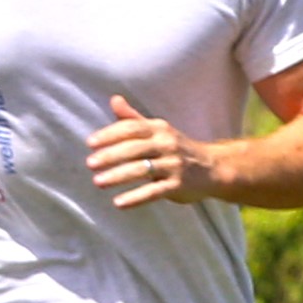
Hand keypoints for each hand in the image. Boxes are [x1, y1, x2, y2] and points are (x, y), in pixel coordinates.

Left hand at [87, 96, 214, 208]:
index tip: (90, 143)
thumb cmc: (177, 148)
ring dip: (118, 176)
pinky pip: (154, 191)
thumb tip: (114, 99)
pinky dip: (135, 197)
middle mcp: (167, 144)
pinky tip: (118, 203)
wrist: (212, 168)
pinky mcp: (178, 185)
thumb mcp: (158, 130)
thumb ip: (133, 118)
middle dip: (110, 155)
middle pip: (134, 148)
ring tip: (98, 182)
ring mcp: (174, 164)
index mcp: (159, 128)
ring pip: (142, 169)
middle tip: (90, 163)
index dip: (110, 134)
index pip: (131, 127)